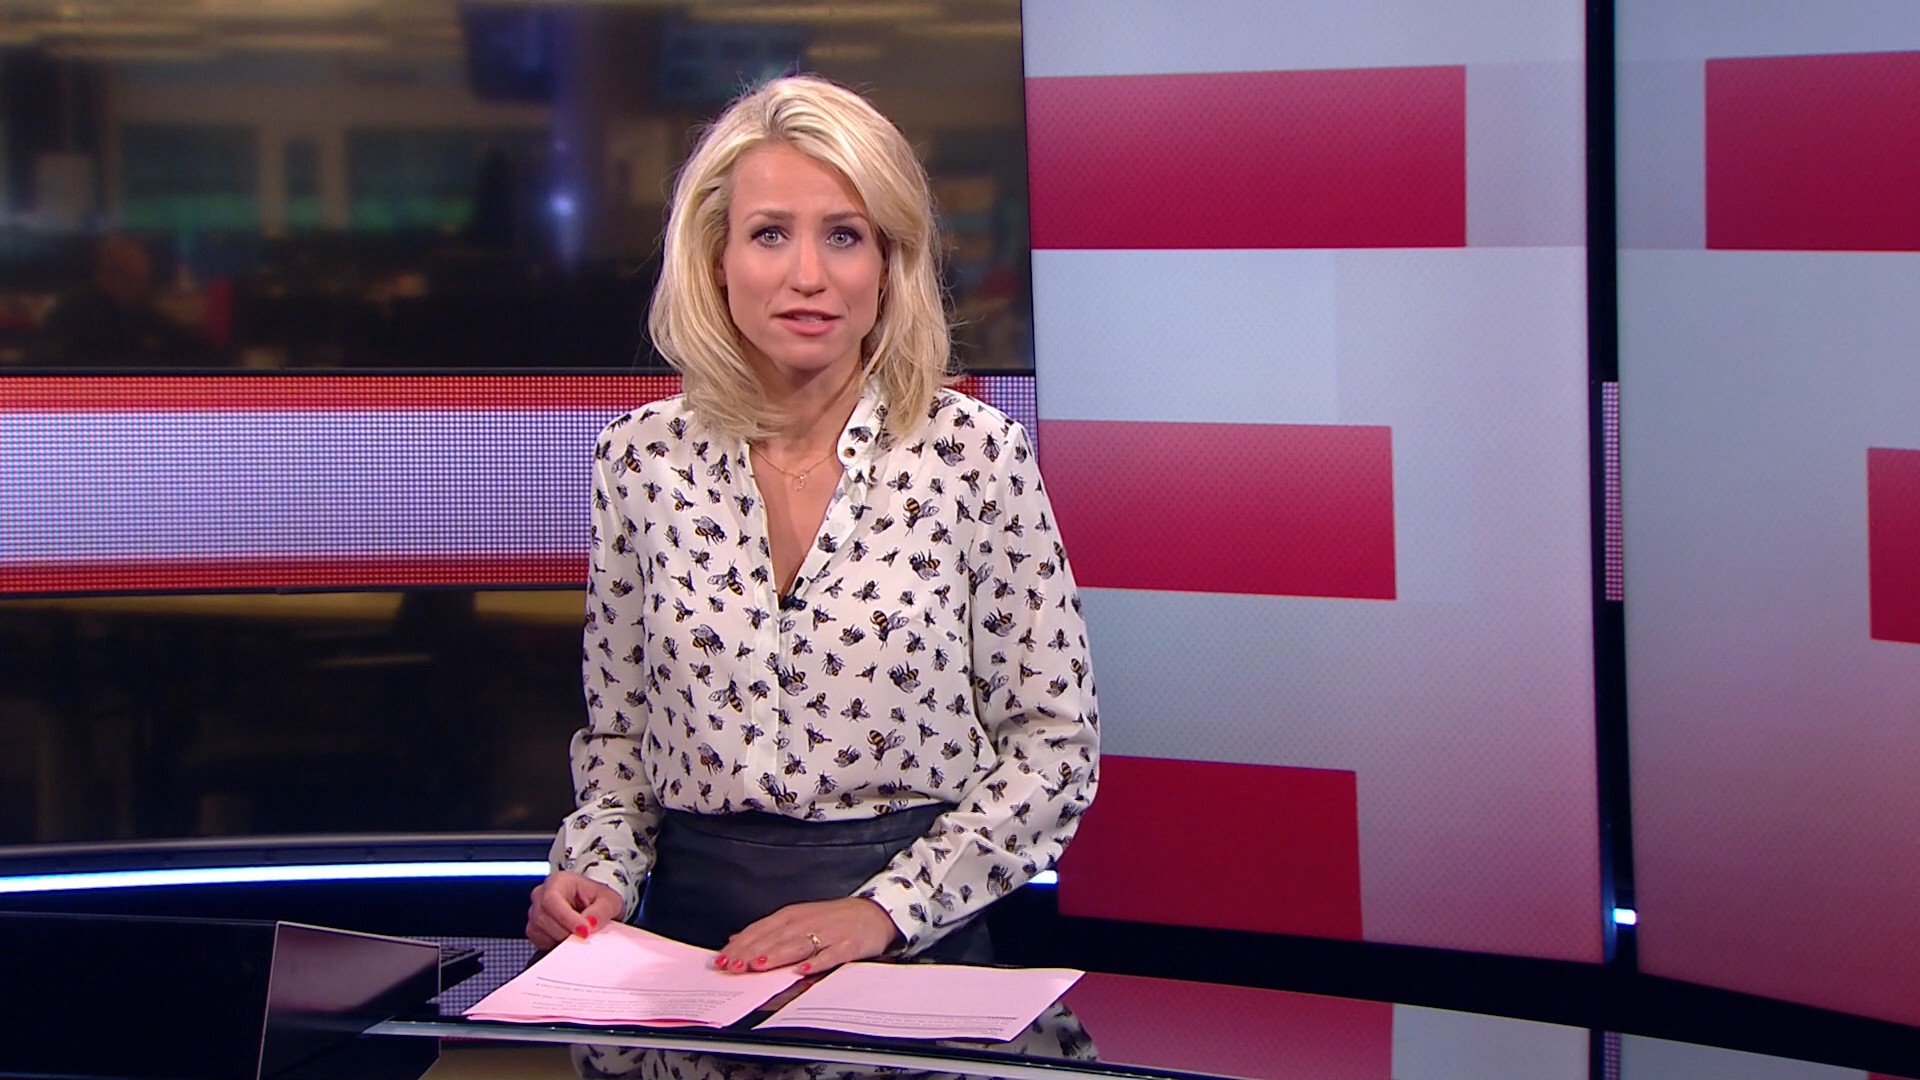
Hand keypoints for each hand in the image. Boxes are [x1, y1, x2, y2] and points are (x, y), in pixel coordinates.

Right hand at [526, 870, 623, 949]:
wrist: (595, 908)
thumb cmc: (599, 899)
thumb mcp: (610, 901)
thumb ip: (602, 911)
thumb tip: (590, 923)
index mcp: (558, 881)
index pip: (552, 899)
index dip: (566, 918)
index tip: (584, 931)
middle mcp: (541, 894)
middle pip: (543, 918)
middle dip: (566, 932)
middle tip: (585, 936)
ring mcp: (535, 912)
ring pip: (539, 932)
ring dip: (561, 939)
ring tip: (578, 935)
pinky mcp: (534, 929)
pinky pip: (539, 942)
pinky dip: (555, 945)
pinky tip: (569, 938)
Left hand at [714, 897, 900, 975]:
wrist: (873, 912)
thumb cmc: (832, 918)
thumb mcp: (797, 918)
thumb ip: (767, 930)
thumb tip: (736, 938)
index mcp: (792, 915)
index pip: (760, 930)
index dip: (741, 945)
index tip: (722, 959)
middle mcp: (807, 922)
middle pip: (775, 938)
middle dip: (752, 952)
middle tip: (733, 967)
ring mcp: (828, 933)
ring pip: (798, 945)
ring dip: (778, 955)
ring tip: (759, 966)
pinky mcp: (847, 945)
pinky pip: (830, 955)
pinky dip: (817, 962)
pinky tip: (803, 970)